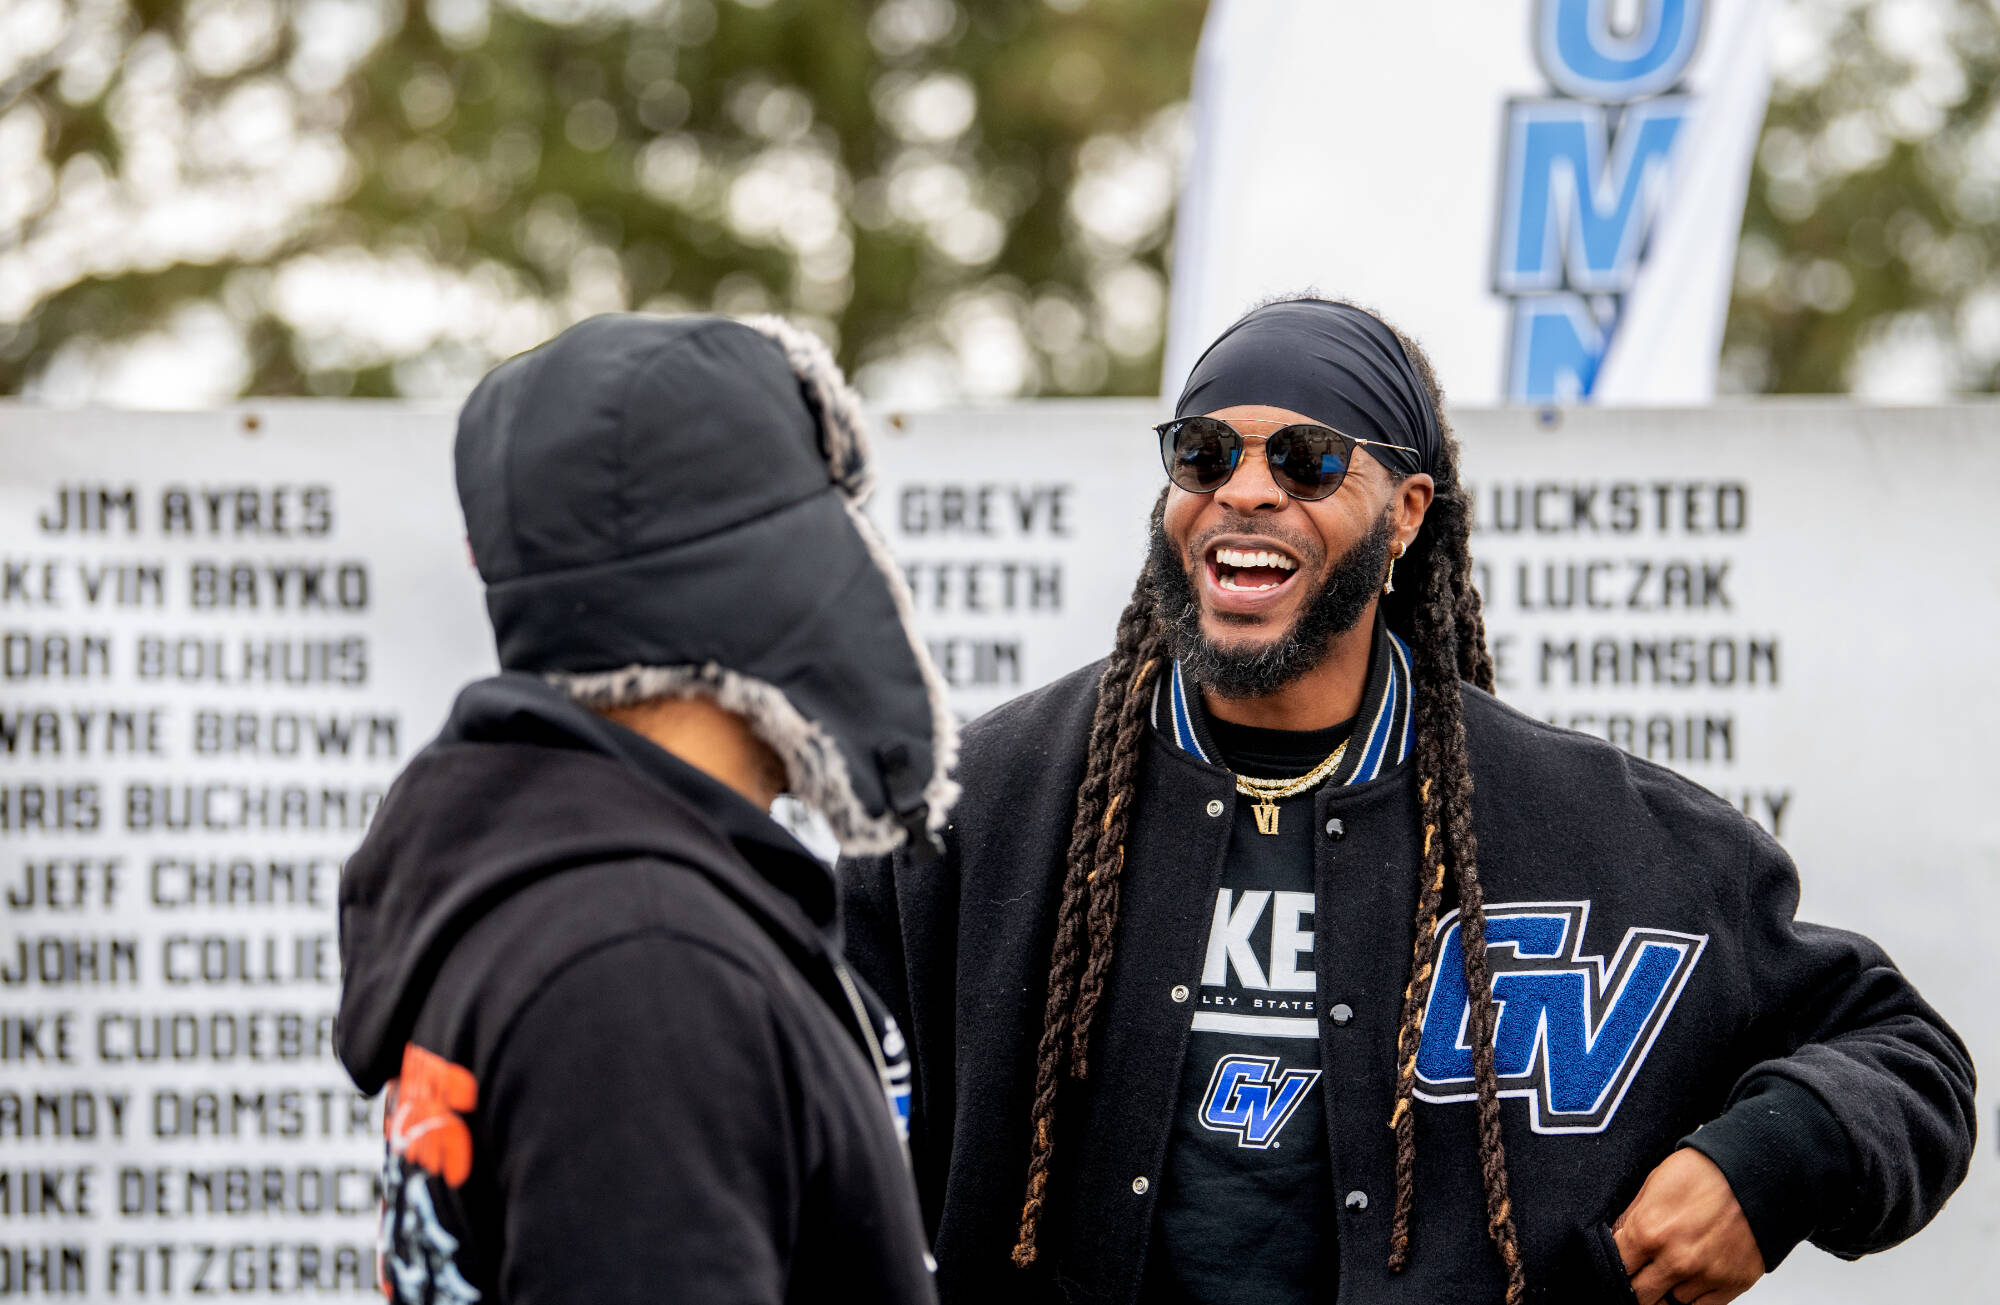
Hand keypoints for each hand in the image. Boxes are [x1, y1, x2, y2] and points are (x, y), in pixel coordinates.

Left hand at [1612, 1148, 1764, 1304]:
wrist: (1756, 1173)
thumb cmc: (1705, 1172)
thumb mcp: (1654, 1184)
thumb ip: (1631, 1219)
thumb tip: (1617, 1241)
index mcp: (1649, 1231)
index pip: (1618, 1267)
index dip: (1617, 1264)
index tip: (1624, 1261)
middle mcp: (1676, 1259)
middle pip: (1641, 1295)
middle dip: (1637, 1283)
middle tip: (1643, 1271)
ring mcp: (1706, 1275)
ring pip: (1671, 1304)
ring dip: (1667, 1290)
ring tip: (1674, 1268)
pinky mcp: (1733, 1284)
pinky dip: (1694, 1297)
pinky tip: (1693, 1279)